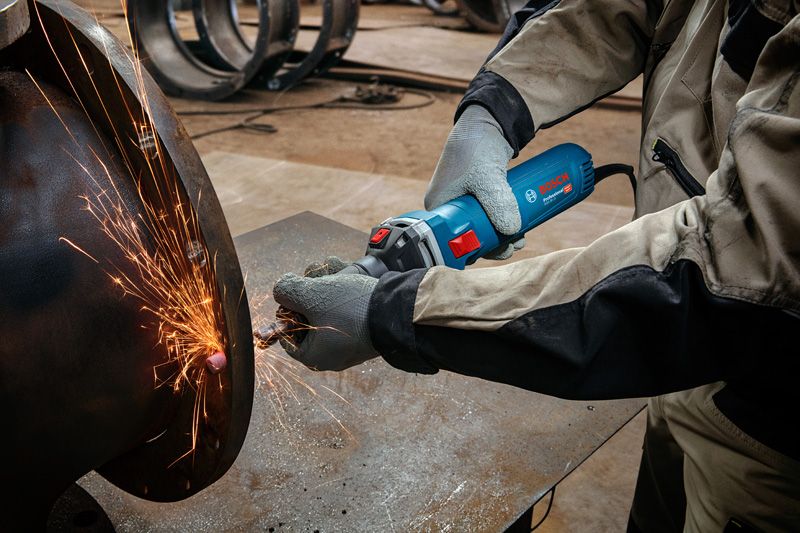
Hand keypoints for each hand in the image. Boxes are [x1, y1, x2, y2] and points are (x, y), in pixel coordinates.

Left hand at [272, 257, 377, 370]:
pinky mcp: (366, 339)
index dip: (287, 312)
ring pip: (327, 321)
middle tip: (315, 287)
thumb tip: (280, 290)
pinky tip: (350, 293)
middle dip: (309, 304)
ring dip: (326, 301)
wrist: (397, 311)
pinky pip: (347, 322)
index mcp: (314, 357)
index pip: (287, 336)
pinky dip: (344, 306)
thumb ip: (287, 291)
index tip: (296, 296)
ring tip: (333, 286)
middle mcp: (332, 359)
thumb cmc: (351, 308)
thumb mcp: (311, 294)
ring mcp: (351, 350)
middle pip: (307, 327)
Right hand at [425, 105, 524, 259]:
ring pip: (482, 227)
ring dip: (501, 236)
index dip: (476, 248)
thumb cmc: (477, 146)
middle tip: (514, 246)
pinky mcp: (477, 195)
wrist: (489, 121)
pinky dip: (502, 223)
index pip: (453, 238)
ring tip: (520, 239)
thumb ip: (499, 201)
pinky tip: (517, 230)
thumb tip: (512, 230)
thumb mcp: (487, 176)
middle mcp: (448, 206)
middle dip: (494, 244)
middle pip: (470, 236)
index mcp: (439, 205)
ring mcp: (463, 201)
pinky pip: (488, 216)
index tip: (499, 251)